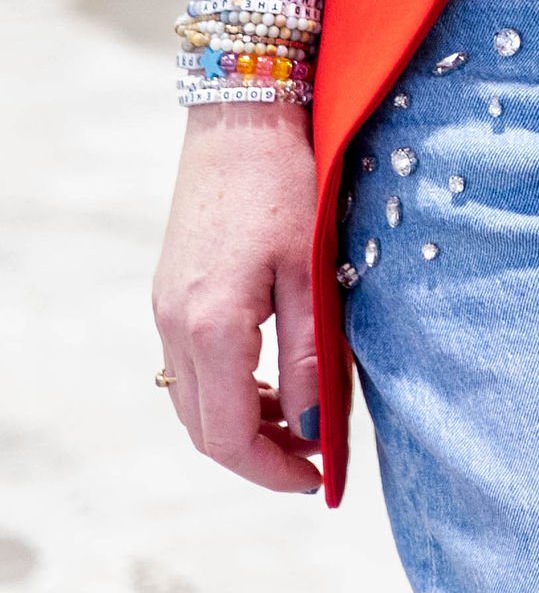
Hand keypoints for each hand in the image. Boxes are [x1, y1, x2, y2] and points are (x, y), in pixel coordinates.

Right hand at [151, 104, 322, 492]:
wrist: (241, 112)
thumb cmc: (287, 180)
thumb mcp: (311, 268)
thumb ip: (310, 354)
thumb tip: (312, 428)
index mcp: (211, 327)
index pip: (231, 436)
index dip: (273, 471)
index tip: (318, 480)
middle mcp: (175, 326)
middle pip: (206, 429)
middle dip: (259, 454)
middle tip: (315, 455)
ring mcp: (166, 308)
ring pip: (195, 401)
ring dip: (243, 423)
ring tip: (300, 417)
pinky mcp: (170, 291)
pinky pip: (191, 367)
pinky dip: (229, 388)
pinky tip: (272, 375)